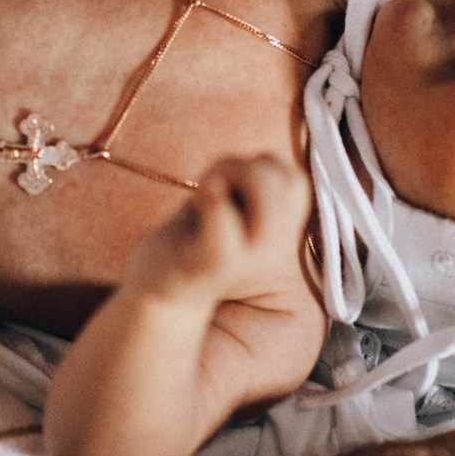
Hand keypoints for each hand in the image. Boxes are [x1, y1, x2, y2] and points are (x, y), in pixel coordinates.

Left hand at [121, 156, 310, 306]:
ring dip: (228, 173)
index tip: (230, 182)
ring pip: (266, 188)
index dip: (262, 166)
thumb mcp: (228, 208)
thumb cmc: (191, 240)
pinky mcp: (214, 260)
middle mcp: (272, 248)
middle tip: (213, 182)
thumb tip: (258, 161)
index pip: (294, 179)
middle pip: (287, 178)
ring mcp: (247, 257)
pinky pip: (223, 212)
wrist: (160, 294)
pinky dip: (208, 198)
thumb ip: (252, 185)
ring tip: (205, 191)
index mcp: (279, 234)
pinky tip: (193, 207)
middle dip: (245, 164)